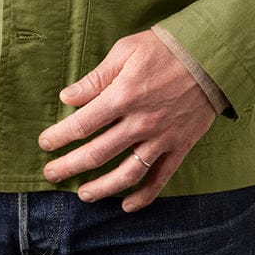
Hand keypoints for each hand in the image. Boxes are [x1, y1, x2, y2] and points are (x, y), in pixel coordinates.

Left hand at [37, 29, 217, 211]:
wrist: (210, 55)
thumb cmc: (165, 48)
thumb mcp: (125, 51)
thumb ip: (96, 78)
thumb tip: (68, 98)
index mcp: (122, 97)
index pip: (82, 125)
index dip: (59, 137)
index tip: (45, 144)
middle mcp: (139, 123)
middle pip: (97, 154)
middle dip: (69, 166)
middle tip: (51, 174)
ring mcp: (160, 138)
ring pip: (125, 174)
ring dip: (101, 188)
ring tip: (82, 194)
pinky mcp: (179, 146)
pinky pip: (160, 179)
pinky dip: (143, 197)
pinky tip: (126, 205)